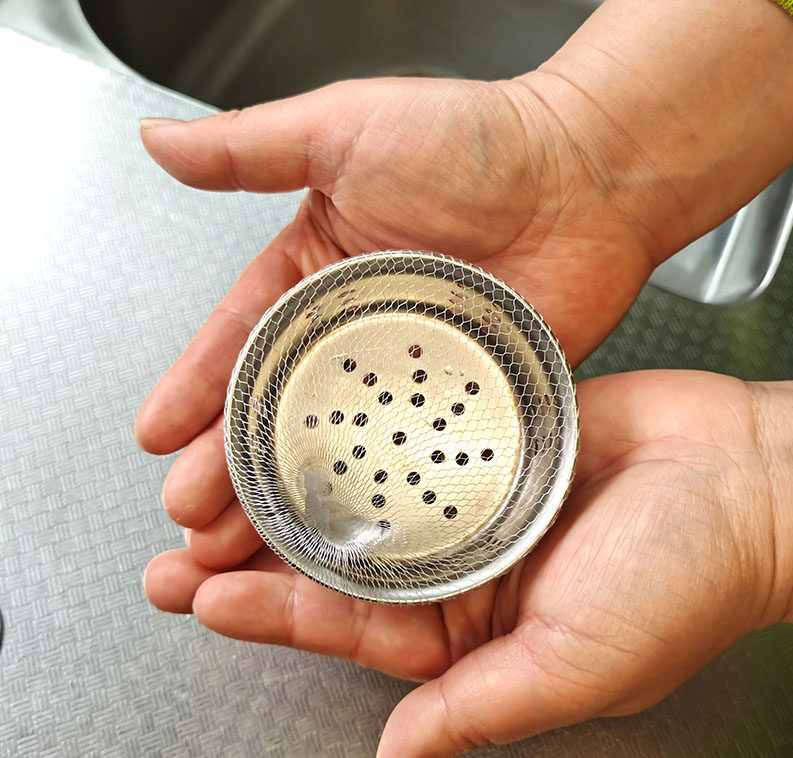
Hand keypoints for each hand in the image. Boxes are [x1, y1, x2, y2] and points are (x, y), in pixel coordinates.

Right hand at [134, 73, 655, 610]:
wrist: (587, 177)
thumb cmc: (477, 144)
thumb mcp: (347, 130)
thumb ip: (251, 149)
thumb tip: (162, 142)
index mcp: (317, 278)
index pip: (240, 343)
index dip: (196, 390)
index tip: (158, 434)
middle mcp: (356, 337)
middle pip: (278, 413)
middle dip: (229, 466)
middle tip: (191, 514)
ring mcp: (407, 380)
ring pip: (336, 452)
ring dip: (289, 500)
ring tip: (243, 545)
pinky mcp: (461, 409)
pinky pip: (410, 462)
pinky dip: (377, 501)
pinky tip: (343, 536)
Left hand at [144, 369, 792, 757]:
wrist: (747, 477)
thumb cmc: (687, 578)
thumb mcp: (579, 664)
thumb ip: (478, 712)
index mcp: (473, 627)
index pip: (350, 626)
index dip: (273, 614)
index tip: (202, 596)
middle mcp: (463, 559)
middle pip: (339, 557)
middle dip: (255, 551)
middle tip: (176, 540)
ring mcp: (472, 492)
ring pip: (364, 490)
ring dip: (293, 485)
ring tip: (216, 475)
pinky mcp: (489, 432)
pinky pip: (412, 430)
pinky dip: (362, 424)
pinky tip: (311, 414)